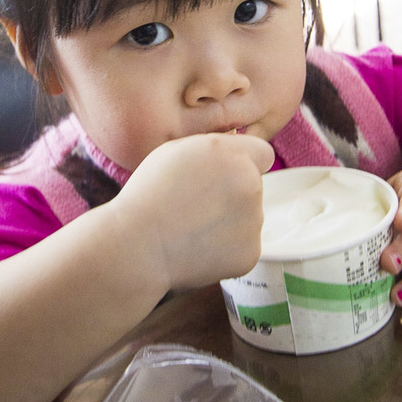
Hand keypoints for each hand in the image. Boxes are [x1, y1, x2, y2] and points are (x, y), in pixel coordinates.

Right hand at [114, 133, 273, 290]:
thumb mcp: (176, 151)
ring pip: (249, 217)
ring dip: (229, 221)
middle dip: (233, 192)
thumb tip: (236, 154)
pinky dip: (225, 249)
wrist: (138, 244)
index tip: (225, 174)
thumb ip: (215, 148)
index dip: (244, 162)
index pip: (263, 153)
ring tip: (191, 227)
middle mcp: (251, 185)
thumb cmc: (149, 193)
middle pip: (253, 186)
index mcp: (234, 155)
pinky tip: (197, 246)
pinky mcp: (251, 253)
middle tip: (197, 204)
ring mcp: (254, 222)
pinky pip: (243, 245)